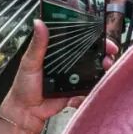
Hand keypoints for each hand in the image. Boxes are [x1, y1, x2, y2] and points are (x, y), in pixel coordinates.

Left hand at [0, 21, 117, 130]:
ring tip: (102, 74)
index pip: (80, 41)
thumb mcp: (30, 61)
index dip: (95, 39)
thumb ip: (38, 44)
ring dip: (101, 74)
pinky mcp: (75, 92)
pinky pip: (87, 90)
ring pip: (93, 73)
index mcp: (58, 52)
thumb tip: (39, 23)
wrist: (26, 111)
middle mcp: (68, 63)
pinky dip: (88, 93)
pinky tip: (76, 98)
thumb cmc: (24, 85)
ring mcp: (73, 78)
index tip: (106, 41)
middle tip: (108, 59)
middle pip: (92, 56)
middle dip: (104, 57)